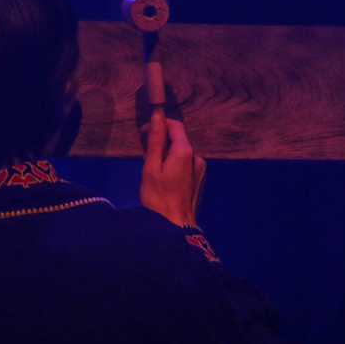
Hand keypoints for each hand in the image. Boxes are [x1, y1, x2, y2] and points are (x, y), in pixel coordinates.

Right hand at [140, 109, 205, 227]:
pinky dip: (174, 164)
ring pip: (181, 153)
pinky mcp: (199, 180)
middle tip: (144, 155)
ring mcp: (200, 169)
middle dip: (161, 141)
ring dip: (167, 154)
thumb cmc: (158, 197)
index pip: (175, 125)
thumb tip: (157, 116)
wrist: (175, 227)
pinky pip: (186, 164)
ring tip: (152, 170)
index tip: (143, 134)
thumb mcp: (151, 167)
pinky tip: (164, 179)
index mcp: (185, 151)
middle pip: (178, 139)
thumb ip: (155, 141)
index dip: (159, 124)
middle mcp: (197, 157)